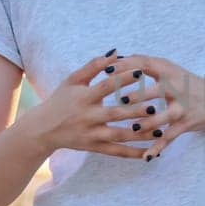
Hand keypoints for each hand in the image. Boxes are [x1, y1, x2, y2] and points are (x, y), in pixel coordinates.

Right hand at [28, 51, 171, 160]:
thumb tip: (116, 52)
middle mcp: (88, 117)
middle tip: (156, 106)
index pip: (106, 87)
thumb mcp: (73, 80)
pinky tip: (150, 153)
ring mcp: (92, 134)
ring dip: (141, 134)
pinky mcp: (95, 147)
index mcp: (84, 97)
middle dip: (136, 111)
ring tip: (161, 129)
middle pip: (116, 114)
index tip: (142, 72)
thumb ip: (94, 66)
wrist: (43, 129)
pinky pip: (117, 152)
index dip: (124, 79)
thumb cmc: (61, 99)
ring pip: (120, 135)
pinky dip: (133, 153)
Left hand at [118, 54, 204, 160]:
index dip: (126, 68)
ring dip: (148, 123)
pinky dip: (158, 147)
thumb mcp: (169, 70)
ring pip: (164, 117)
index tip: (106, 71)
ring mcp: (183, 107)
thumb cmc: (186, 83)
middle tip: (119, 100)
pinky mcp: (186, 123)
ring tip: (132, 128)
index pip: (145, 64)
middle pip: (157, 91)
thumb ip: (146, 66)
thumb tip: (116, 57)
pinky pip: (171, 137)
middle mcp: (177, 88)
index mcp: (168, 71)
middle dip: (138, 95)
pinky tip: (147, 156)